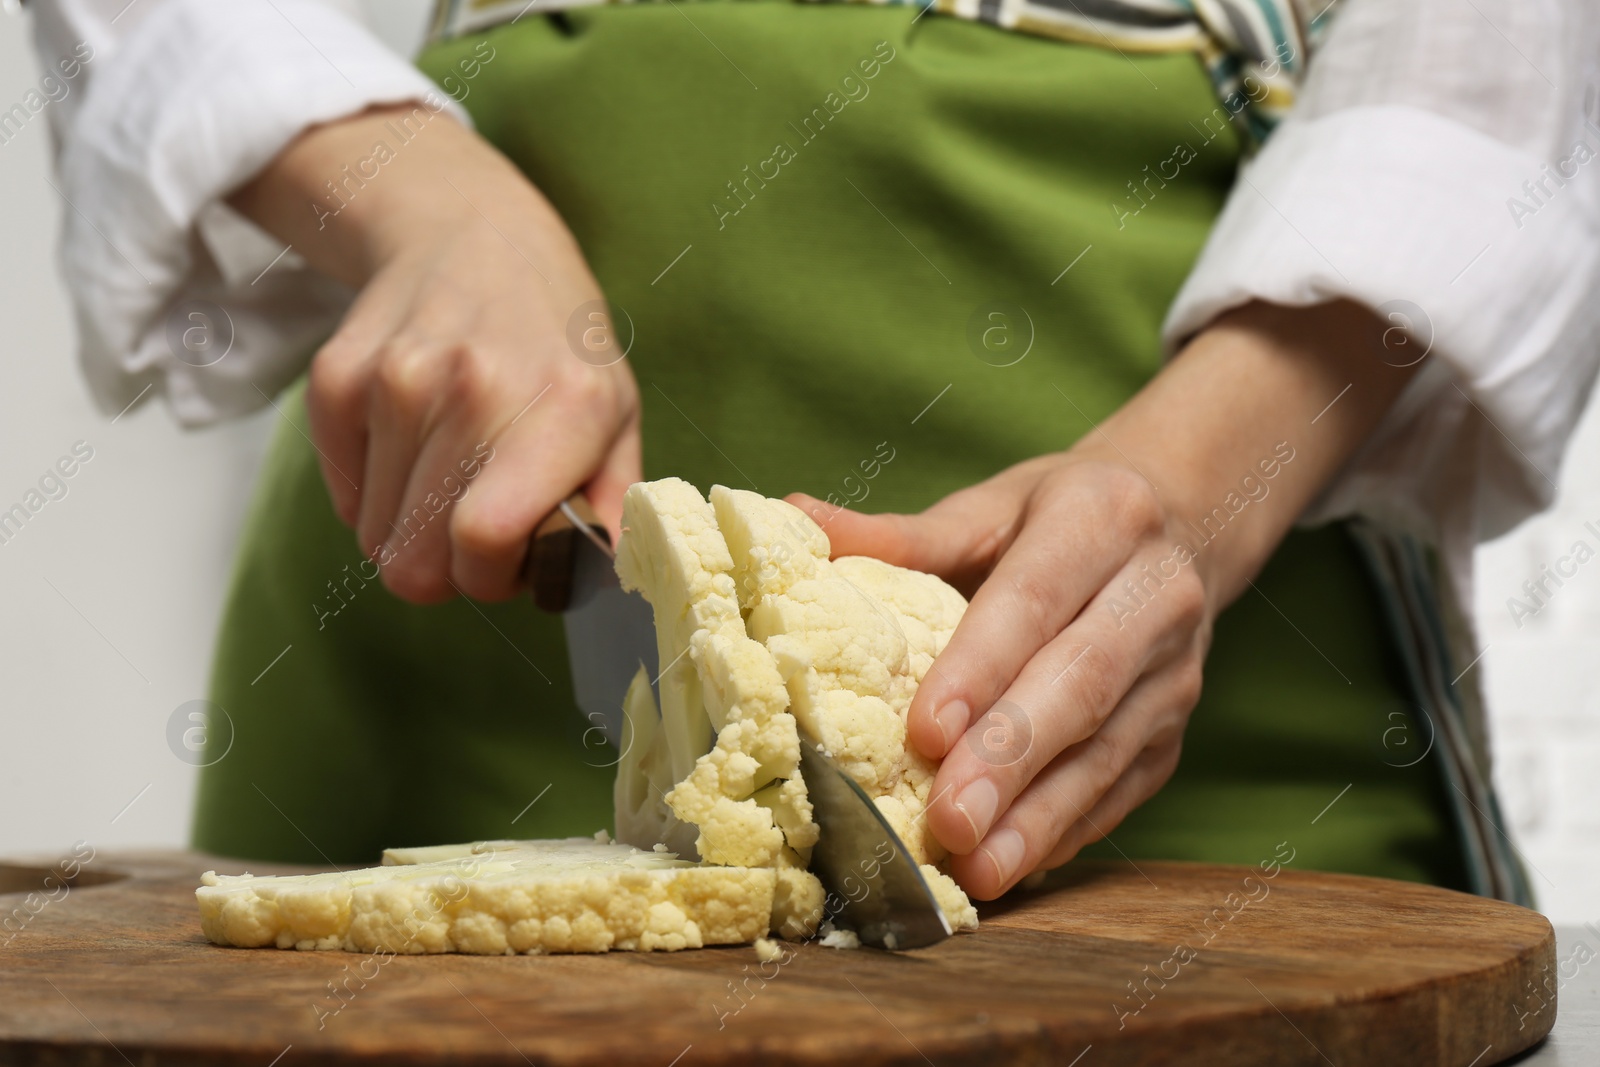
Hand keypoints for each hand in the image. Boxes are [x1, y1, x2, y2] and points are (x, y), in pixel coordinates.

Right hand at [230, 105, 638, 602]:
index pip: (482, 539)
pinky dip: (372, 492)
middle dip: (446, 568)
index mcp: (561, 408)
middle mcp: (475, 387)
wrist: (475, 236)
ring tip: (450, 476)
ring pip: (374, 535)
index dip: (489, 577)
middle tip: (475, 529)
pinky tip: (412, 448)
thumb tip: (611, 582)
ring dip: (410, 528)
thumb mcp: (616, 414)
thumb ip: (618, 506)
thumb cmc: (557, 345)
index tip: (507, 560)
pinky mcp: (338, 376)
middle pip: (415, 559)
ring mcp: (396, 377)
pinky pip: (342, 494)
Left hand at [793, 299, 1421, 899]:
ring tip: (979, 866)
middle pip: (1081, 682)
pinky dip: (1067, 831)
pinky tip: (1016, 865)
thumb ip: (901, 532)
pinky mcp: (1175, 730)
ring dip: (1041, 815)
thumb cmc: (1059, 517)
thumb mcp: (990, 506)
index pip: (1034, 600)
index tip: (925, 730)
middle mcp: (1153, 594)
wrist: (1185, 524)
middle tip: (948, 819)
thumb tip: (794, 516)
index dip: (980, 667)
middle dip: (1010, 756)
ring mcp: (1174, 670)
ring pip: (1108, 749)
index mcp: (1101, 518)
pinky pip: (1123, 788)